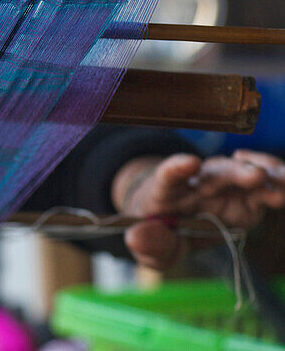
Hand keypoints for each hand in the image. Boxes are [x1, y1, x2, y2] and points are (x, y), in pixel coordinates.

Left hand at [114, 150, 284, 269]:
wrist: (170, 222)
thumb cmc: (157, 231)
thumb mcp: (149, 244)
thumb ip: (147, 243)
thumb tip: (137, 239)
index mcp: (165, 191)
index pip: (167, 176)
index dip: (176, 168)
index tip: (190, 163)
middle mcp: (195, 184)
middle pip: (213, 173)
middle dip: (234, 171)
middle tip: (255, 175)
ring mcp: (222, 189)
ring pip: (240, 174)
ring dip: (262, 173)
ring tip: (280, 180)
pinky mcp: (243, 200)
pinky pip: (260, 190)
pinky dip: (274, 186)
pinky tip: (283, 188)